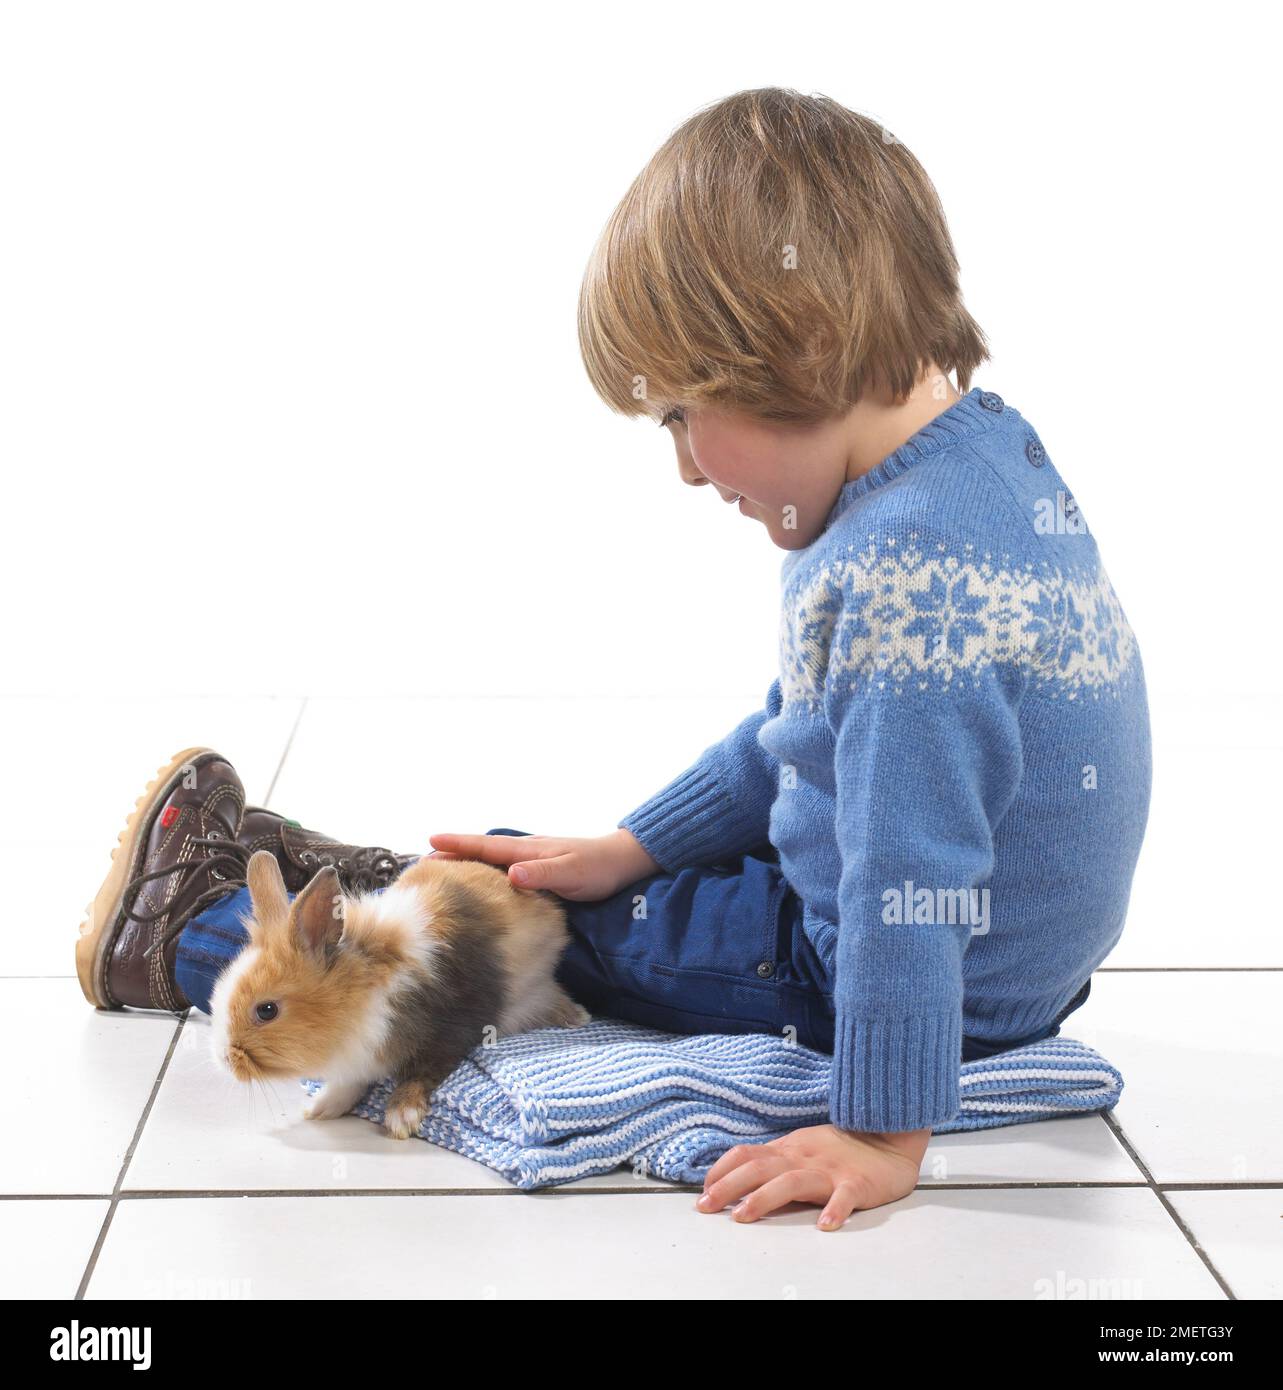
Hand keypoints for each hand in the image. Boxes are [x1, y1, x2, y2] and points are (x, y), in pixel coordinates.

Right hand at [426, 827, 660, 900]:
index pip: (485, 847)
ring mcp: (532, 860)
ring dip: (466, 862)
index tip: (429, 842)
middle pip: (481, 851)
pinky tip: (481, 882)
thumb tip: (512, 875)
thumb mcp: (572, 874)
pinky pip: (503, 870)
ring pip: (491, 860)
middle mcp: (525, 853)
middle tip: (422, 861)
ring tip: (442, 871)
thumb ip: (543, 874)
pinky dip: (485, 872)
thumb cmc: (598, 868)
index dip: (457, 845)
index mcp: (528, 851)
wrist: (622, 862)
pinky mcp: (539, 871)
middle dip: (453, 853)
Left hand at [697, 1123, 928, 1229]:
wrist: (888, 1137)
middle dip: (728, 1187)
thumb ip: (774, 1161)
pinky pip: (844, 1196)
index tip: (703, 1191)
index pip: (746, 1155)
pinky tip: (825, 1225)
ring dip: (764, 1198)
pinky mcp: (857, 1184)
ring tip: (743, 1216)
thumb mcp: (801, 1147)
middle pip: (759, 1168)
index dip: (721, 1171)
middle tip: (705, 1207)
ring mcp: (830, 1170)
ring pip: (792, 1182)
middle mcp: (803, 1158)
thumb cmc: (841, 1147)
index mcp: (788, 1150)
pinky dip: (835, 1210)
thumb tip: (736, 1178)